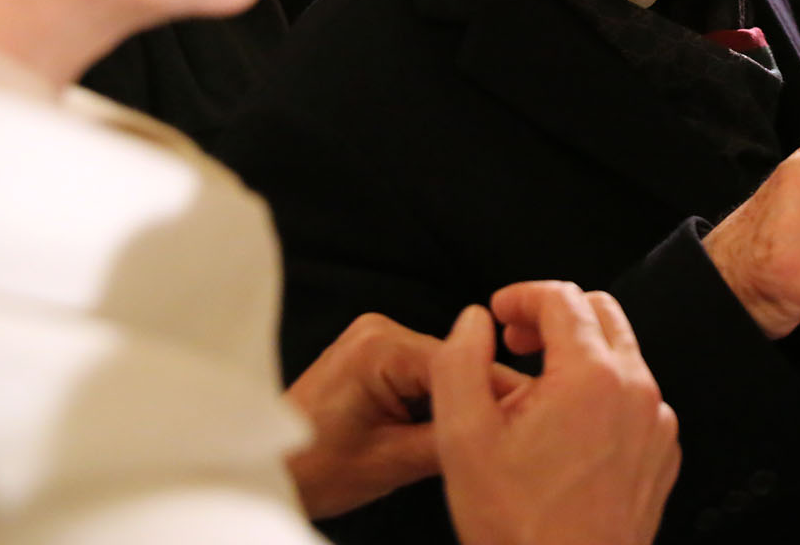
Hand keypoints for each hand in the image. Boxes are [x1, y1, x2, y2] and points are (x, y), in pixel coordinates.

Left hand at [284, 312, 522, 518]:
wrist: (268, 469)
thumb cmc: (311, 468)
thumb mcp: (392, 462)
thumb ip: (452, 440)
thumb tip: (505, 433)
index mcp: (380, 347)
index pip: (462, 365)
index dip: (499, 395)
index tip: (531, 423)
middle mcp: (378, 330)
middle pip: (457, 364)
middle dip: (480, 399)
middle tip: (507, 439)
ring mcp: (375, 337)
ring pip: (446, 369)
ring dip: (460, 400)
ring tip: (475, 438)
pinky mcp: (375, 352)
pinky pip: (424, 371)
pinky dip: (438, 399)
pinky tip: (445, 426)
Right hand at [432, 282, 679, 544]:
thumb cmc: (519, 526)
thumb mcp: (463, 437)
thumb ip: (460, 361)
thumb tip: (473, 322)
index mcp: (591, 376)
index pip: (561, 296)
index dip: (520, 296)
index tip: (498, 316)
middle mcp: (635, 390)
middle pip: (600, 312)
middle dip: (553, 315)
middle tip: (516, 343)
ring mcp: (655, 423)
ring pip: (620, 354)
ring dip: (577, 355)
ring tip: (533, 396)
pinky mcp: (662, 452)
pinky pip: (635, 398)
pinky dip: (601, 394)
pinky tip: (565, 430)